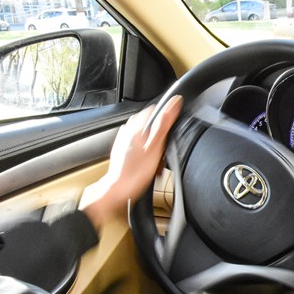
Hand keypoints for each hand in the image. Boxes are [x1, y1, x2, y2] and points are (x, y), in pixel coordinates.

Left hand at [80, 95, 182, 230]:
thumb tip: (174, 103)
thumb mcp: (156, 146)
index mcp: (137, 124)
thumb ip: (165, 122)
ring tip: (156, 160)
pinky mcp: (124, 149)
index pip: (157, 108)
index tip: (171, 133)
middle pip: (153, 123)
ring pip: (148, 135)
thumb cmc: (136, 172)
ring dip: (156, 146)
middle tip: (163, 151)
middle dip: (162, 136)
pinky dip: (148, 152)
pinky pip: (142, 145)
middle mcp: (129, 129)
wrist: (119, 190)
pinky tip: (149, 164)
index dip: (168, 119)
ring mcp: (125, 139)